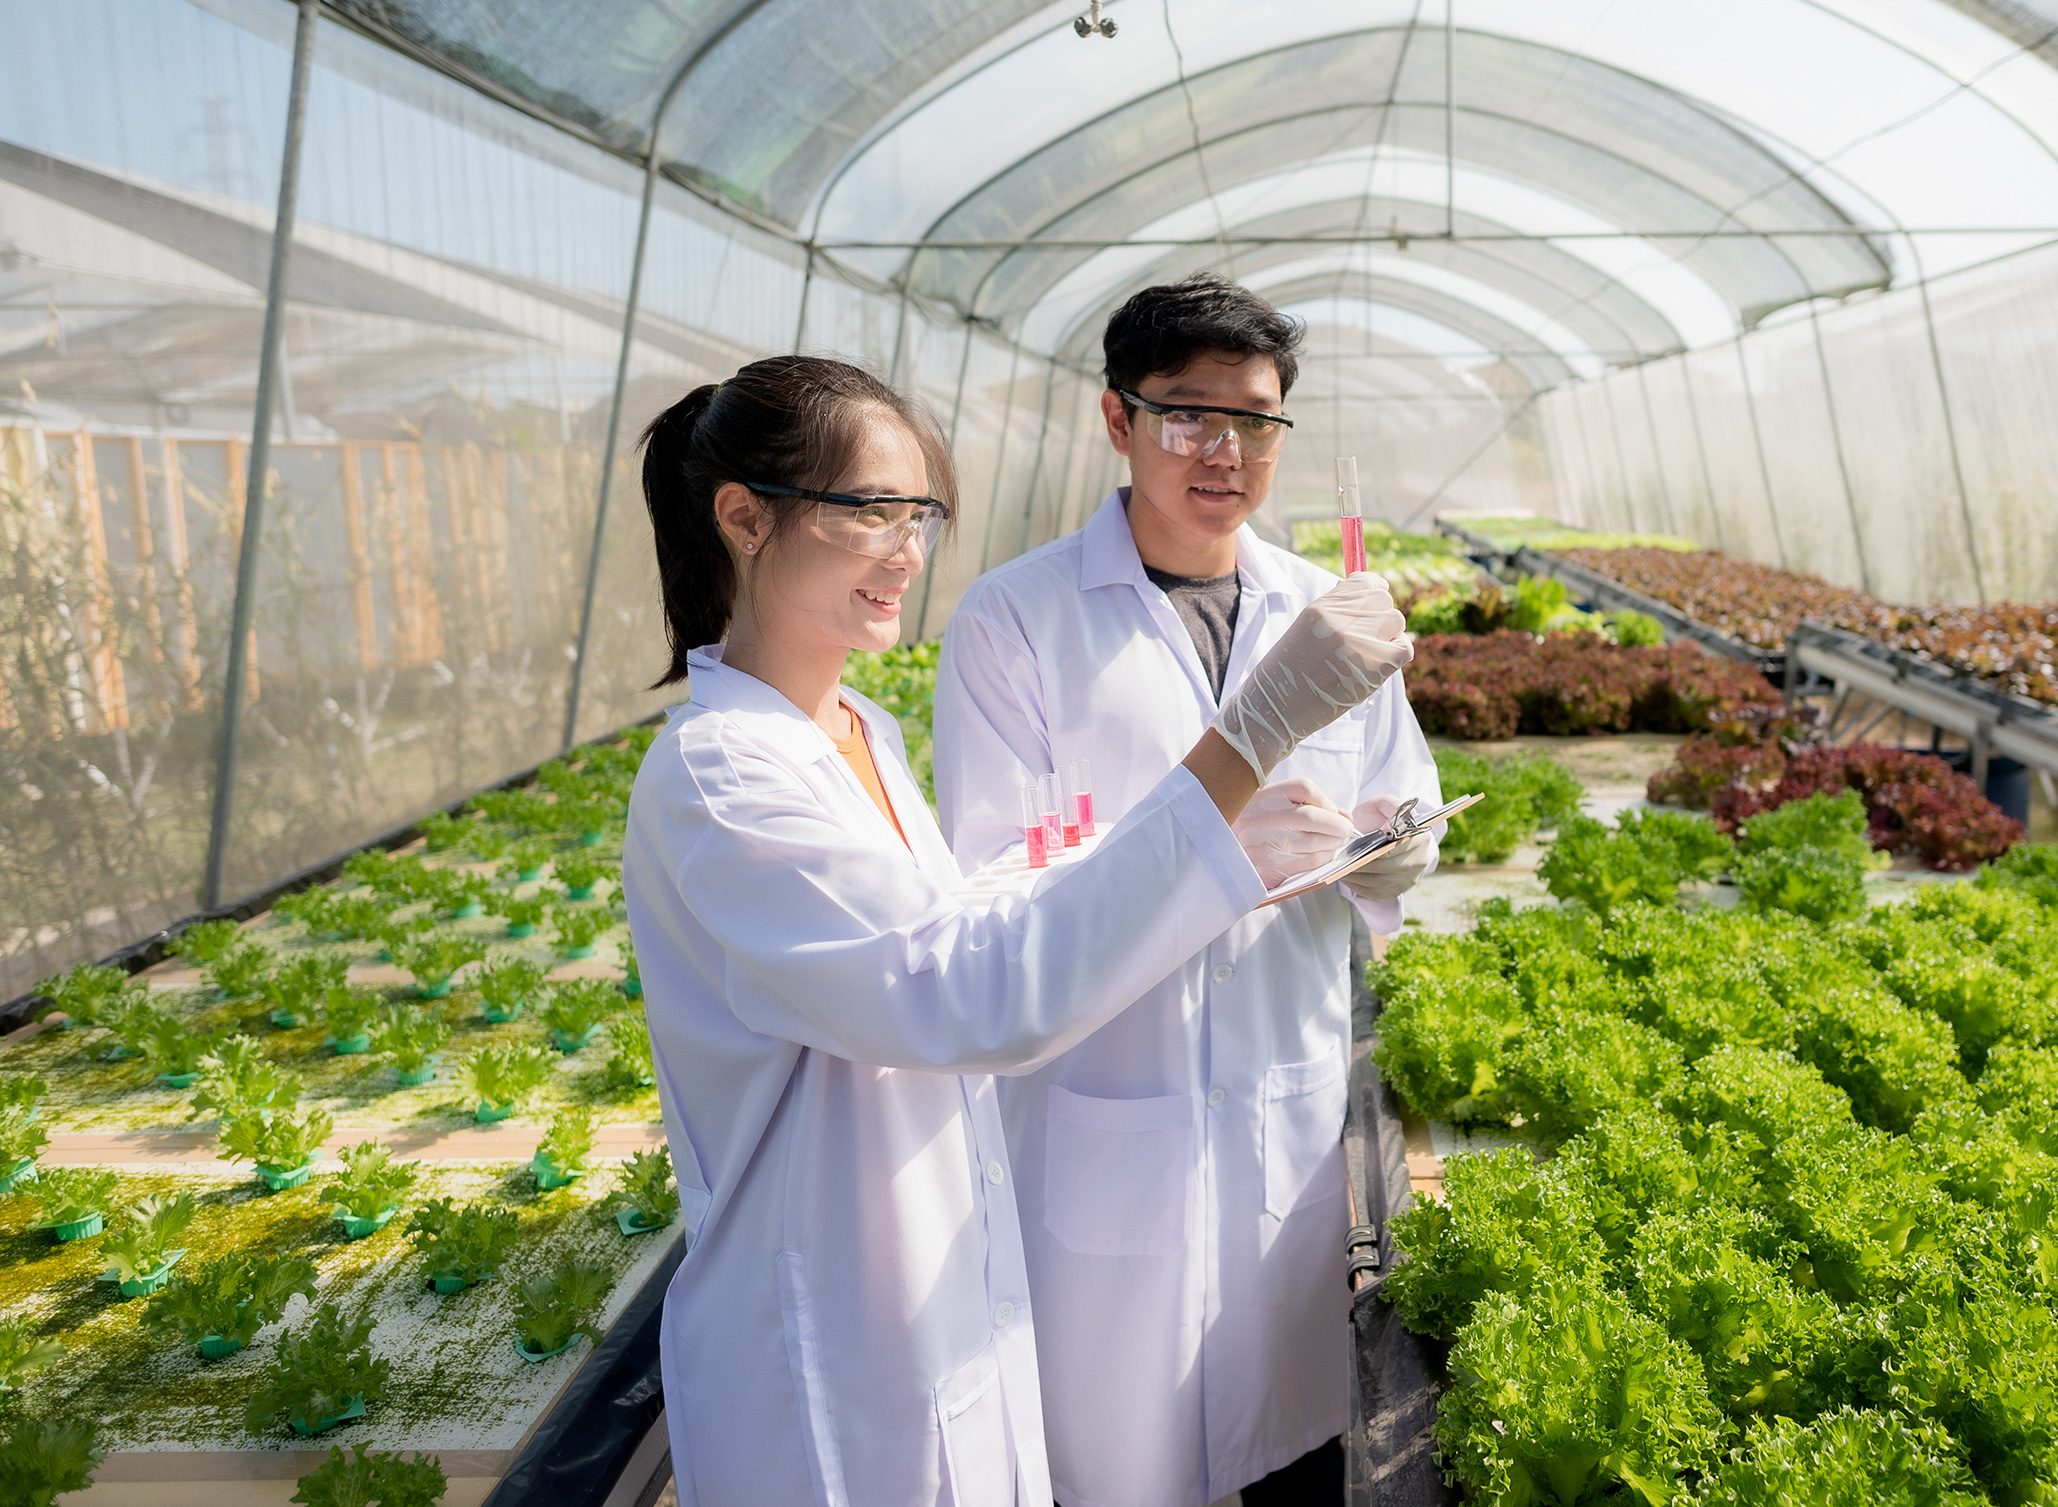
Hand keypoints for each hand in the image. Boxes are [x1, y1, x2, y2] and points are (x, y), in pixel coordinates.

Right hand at [1211, 574, 1411, 779]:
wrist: (1276, 708)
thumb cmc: (1290, 671)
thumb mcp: (1304, 629)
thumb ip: (1335, 611)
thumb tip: (1368, 592)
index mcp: (1322, 607)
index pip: (1365, 581)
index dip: (1372, 591)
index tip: (1370, 606)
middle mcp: (1340, 620)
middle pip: (1383, 599)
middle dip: (1378, 615)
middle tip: (1366, 636)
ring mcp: (1358, 643)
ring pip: (1396, 621)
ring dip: (1388, 635)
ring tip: (1367, 653)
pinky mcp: (1375, 667)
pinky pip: (1404, 647)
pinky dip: (1397, 652)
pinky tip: (1381, 663)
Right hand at [1232, 778, 1355, 887]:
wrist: (1217, 858)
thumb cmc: (1250, 829)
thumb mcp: (1266, 807)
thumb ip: (1304, 805)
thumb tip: (1344, 816)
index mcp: (1256, 797)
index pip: (1302, 788)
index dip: (1326, 800)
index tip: (1334, 811)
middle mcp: (1255, 820)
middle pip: (1309, 816)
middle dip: (1336, 825)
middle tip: (1346, 829)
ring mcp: (1259, 847)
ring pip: (1313, 843)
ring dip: (1333, 843)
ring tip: (1334, 842)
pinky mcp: (1266, 870)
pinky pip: (1308, 863)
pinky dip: (1323, 859)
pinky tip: (1322, 855)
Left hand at [1341, 793, 1436, 901]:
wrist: (1386, 833)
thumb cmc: (1380, 816)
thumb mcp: (1385, 803)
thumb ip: (1392, 806)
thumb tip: (1391, 827)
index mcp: (1420, 837)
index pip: (1397, 848)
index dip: (1376, 850)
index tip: (1356, 848)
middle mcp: (1419, 860)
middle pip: (1386, 868)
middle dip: (1362, 864)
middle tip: (1341, 861)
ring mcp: (1408, 879)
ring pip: (1378, 883)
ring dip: (1357, 876)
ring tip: (1340, 867)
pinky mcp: (1396, 891)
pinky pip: (1374, 893)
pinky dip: (1357, 886)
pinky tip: (1347, 875)